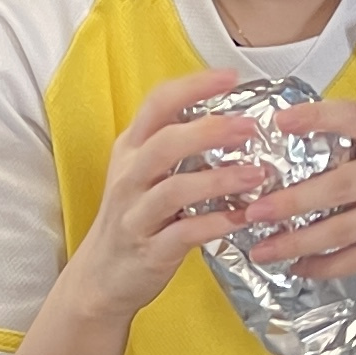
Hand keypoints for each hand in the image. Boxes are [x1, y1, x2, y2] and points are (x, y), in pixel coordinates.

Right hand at [60, 65, 275, 331]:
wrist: (100, 278)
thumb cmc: (134, 218)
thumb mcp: (142, 173)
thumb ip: (175, 144)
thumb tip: (230, 118)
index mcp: (131, 149)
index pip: (158, 104)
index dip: (194, 86)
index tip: (230, 76)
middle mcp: (129, 178)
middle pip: (165, 143)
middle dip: (210, 131)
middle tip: (250, 128)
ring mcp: (136, 215)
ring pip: (174, 189)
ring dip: (219, 180)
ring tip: (256, 174)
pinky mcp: (149, 251)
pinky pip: (184, 233)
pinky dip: (216, 224)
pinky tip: (242, 217)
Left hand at [243, 100, 355, 300]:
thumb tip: (288, 147)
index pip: (354, 117)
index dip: (316, 118)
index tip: (279, 123)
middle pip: (340, 185)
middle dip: (292, 201)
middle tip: (254, 211)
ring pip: (344, 228)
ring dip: (298, 242)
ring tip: (263, 248)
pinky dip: (324, 266)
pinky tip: (298, 267)